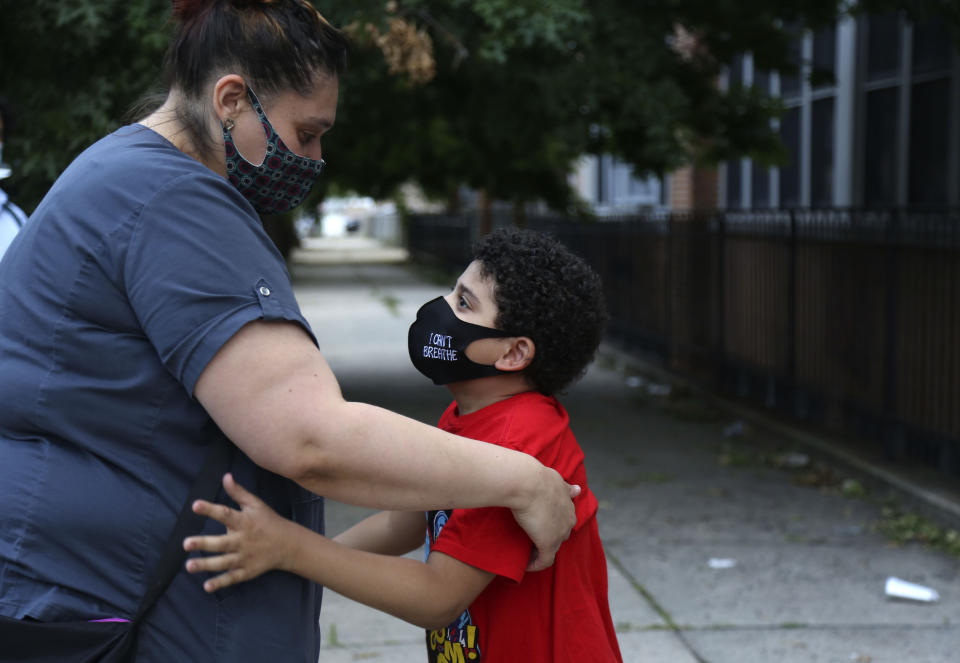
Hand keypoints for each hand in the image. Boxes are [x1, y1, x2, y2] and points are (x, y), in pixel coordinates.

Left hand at [183, 473, 297, 591]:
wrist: (288, 544)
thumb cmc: (268, 521)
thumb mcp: (256, 504)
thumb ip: (238, 492)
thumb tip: (225, 476)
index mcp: (244, 522)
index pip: (225, 514)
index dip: (210, 509)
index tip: (195, 505)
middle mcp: (243, 540)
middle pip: (221, 542)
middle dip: (204, 543)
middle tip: (186, 543)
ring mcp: (245, 557)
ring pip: (223, 562)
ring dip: (206, 565)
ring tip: (189, 566)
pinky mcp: (247, 571)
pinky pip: (232, 578)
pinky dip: (220, 583)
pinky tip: (207, 586)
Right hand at [511, 466, 580, 571]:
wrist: (528, 482)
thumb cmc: (537, 478)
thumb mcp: (556, 480)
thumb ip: (566, 488)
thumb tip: (578, 489)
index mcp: (570, 506)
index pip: (563, 521)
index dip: (551, 524)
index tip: (537, 525)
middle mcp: (568, 521)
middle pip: (559, 535)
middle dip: (546, 538)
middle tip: (529, 537)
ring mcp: (559, 534)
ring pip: (552, 549)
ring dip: (540, 552)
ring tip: (526, 553)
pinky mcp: (548, 544)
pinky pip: (544, 561)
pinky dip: (536, 565)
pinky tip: (526, 566)